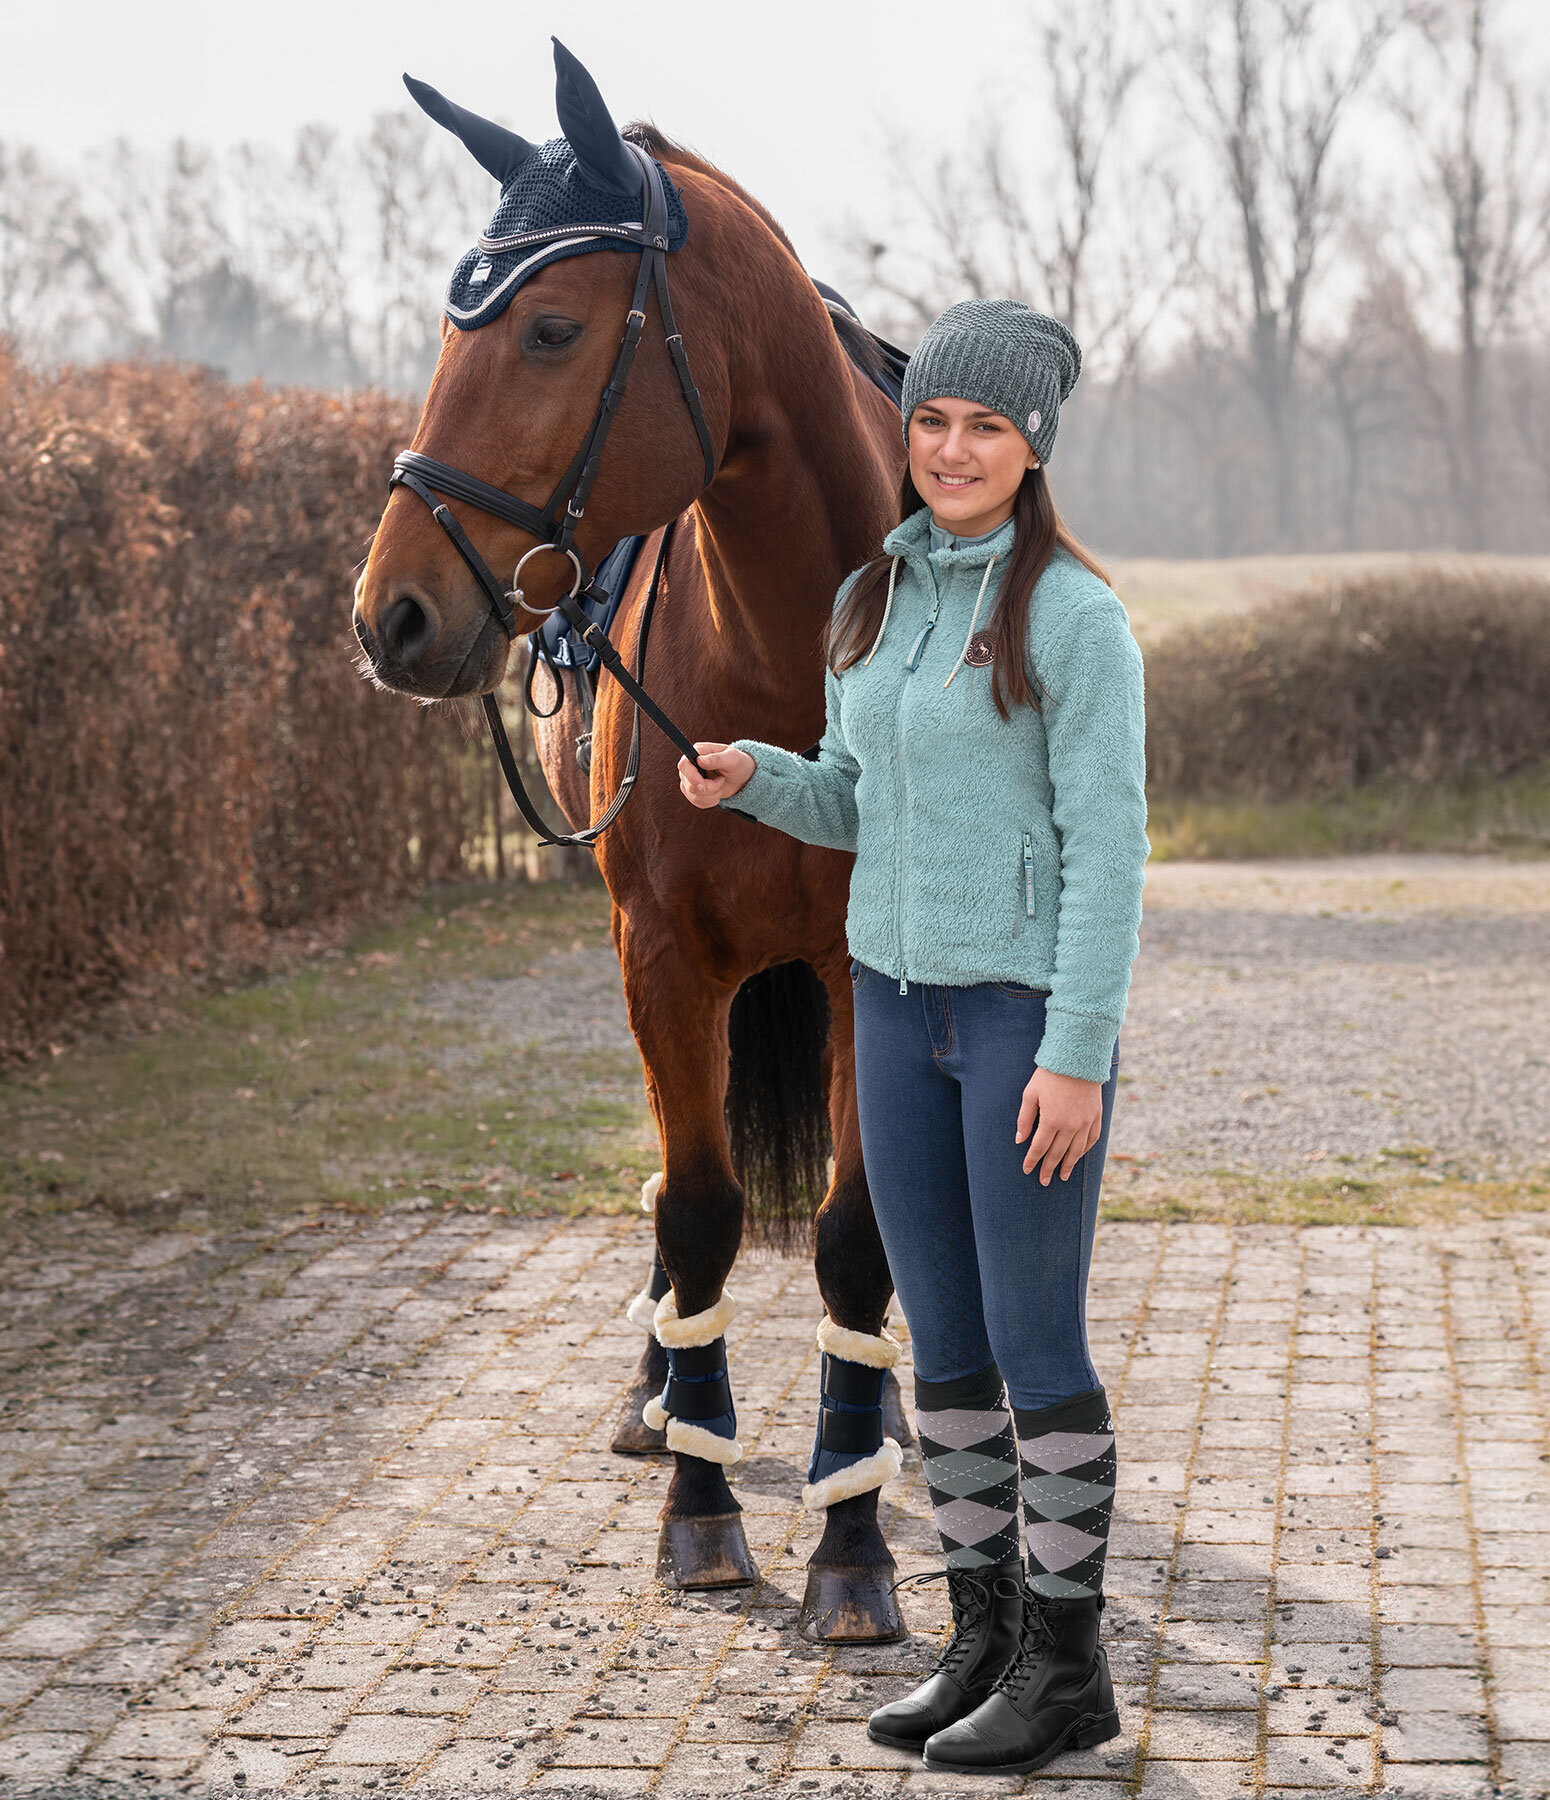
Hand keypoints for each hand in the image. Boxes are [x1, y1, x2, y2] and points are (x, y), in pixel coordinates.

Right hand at [678, 742, 755, 807]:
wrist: (741, 777)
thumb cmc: (738, 763)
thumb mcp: (732, 758)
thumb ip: (716, 759)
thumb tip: (700, 760)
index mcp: (697, 752)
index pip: (684, 765)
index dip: (692, 777)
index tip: (703, 786)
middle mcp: (690, 766)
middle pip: (689, 785)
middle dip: (709, 788)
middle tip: (721, 781)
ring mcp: (689, 779)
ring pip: (694, 796)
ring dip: (712, 794)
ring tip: (721, 784)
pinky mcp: (692, 792)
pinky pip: (698, 802)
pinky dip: (711, 800)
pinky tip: (718, 792)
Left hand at [1015, 1068, 1103, 1184]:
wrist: (1077, 1058)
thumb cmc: (1049, 1074)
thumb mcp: (1030, 1094)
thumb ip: (1025, 1119)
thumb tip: (1020, 1140)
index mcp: (1051, 1120)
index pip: (1039, 1148)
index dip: (1032, 1161)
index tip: (1027, 1170)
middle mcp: (1070, 1126)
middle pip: (1057, 1153)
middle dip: (1049, 1168)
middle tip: (1044, 1181)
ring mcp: (1086, 1122)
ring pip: (1076, 1151)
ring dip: (1068, 1165)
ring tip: (1062, 1176)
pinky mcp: (1096, 1116)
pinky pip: (1092, 1139)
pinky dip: (1084, 1150)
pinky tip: (1078, 1156)